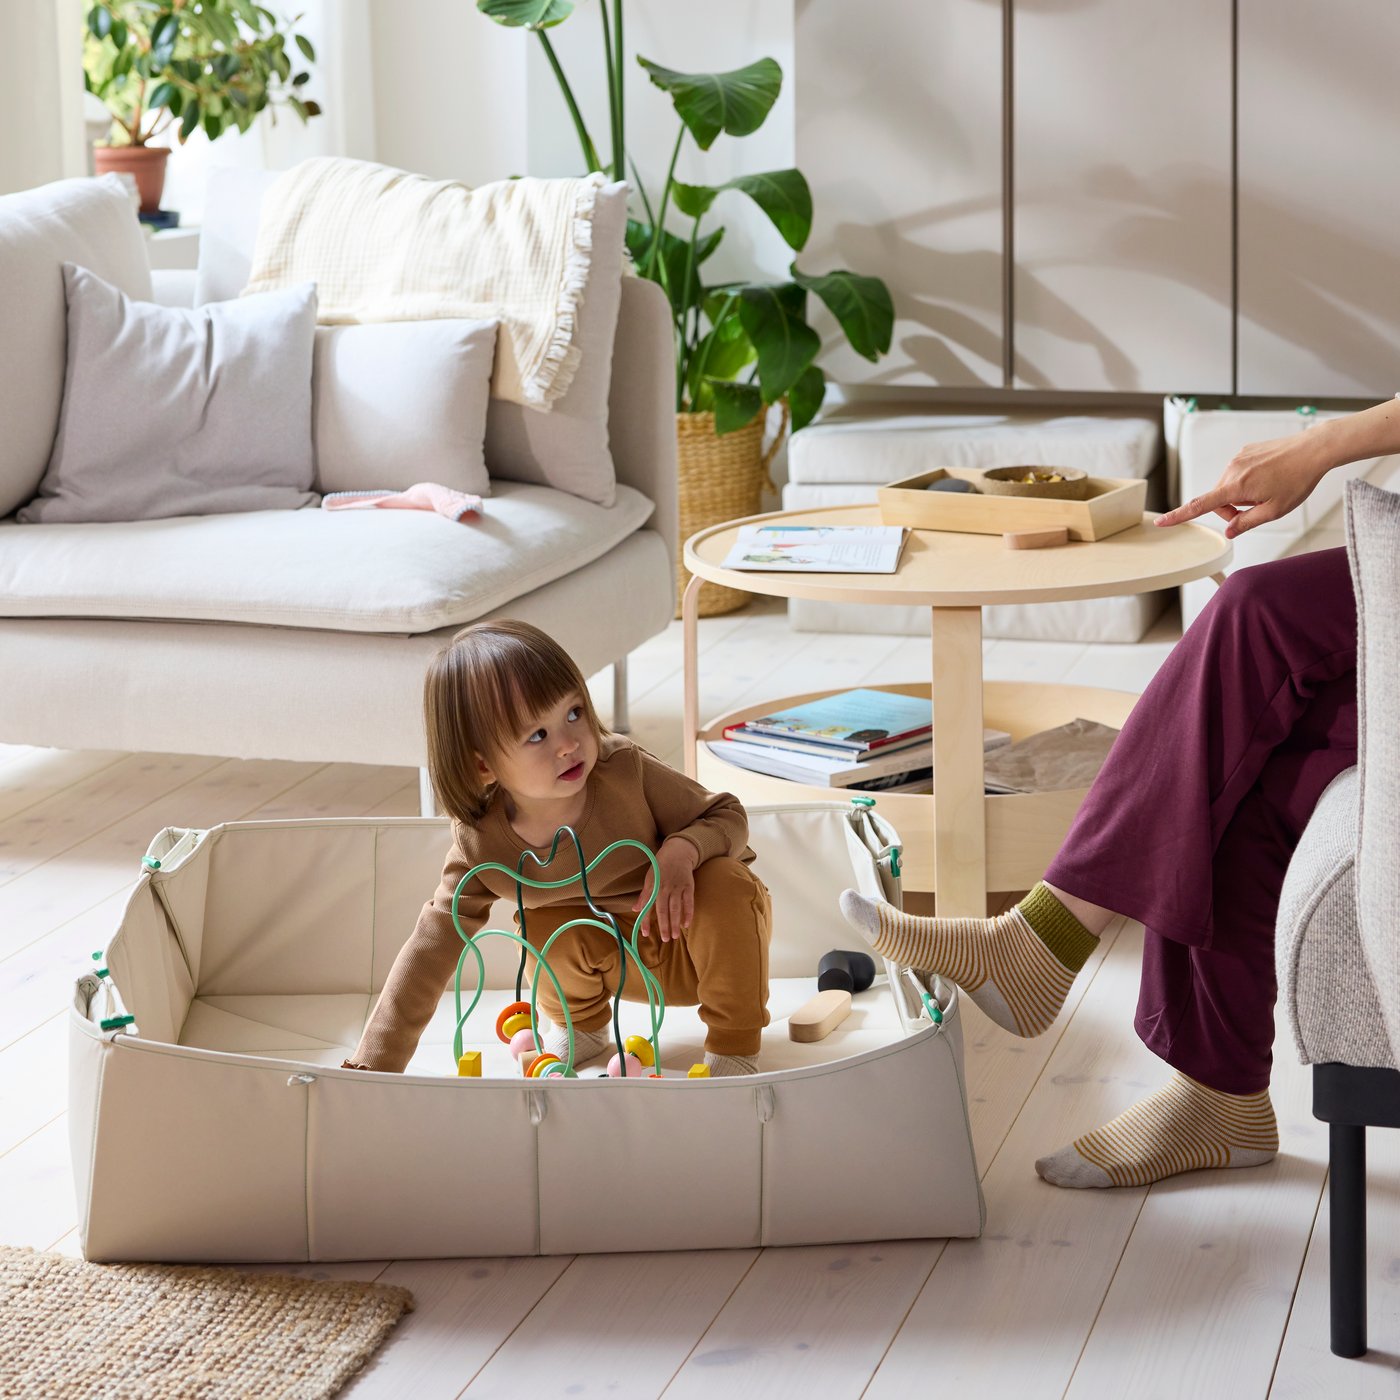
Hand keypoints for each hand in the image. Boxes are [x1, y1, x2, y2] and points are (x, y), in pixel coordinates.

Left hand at [634, 839, 697, 941]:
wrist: (677, 852)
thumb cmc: (660, 866)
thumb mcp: (649, 878)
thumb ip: (644, 895)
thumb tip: (635, 910)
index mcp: (653, 887)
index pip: (648, 907)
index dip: (646, 921)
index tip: (646, 933)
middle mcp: (665, 888)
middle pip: (664, 910)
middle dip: (664, 926)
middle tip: (665, 939)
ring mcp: (677, 887)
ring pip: (676, 908)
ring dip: (675, 923)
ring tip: (675, 936)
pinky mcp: (688, 886)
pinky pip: (689, 902)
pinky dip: (688, 913)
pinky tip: (686, 924)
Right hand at [1155, 428, 1334, 538]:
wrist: (1313, 449)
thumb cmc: (1297, 479)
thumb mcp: (1275, 510)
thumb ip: (1247, 522)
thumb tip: (1229, 530)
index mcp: (1236, 487)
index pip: (1200, 505)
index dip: (1179, 516)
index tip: (1161, 522)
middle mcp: (1232, 470)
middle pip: (1218, 499)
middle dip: (1232, 509)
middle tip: (1257, 509)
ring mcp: (1238, 459)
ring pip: (1229, 487)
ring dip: (1241, 495)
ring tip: (1267, 490)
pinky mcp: (1245, 451)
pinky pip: (1238, 473)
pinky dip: (1248, 481)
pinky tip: (1269, 477)